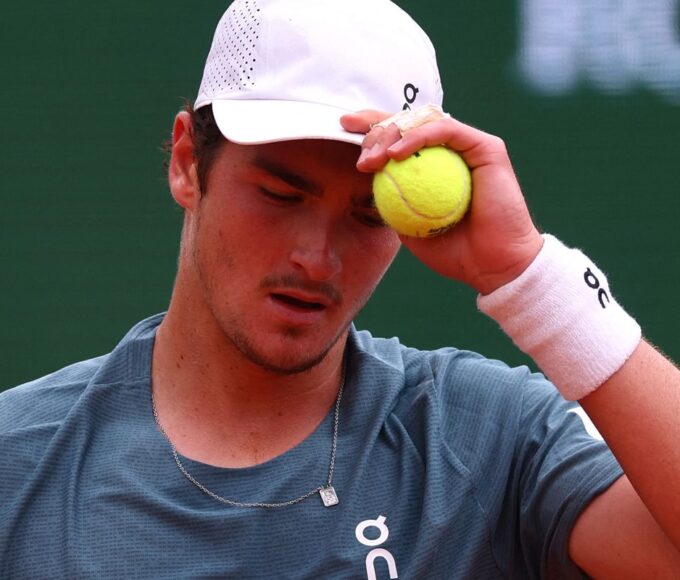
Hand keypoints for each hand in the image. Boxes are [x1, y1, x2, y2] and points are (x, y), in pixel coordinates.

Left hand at [340, 111, 543, 294]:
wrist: (493, 266)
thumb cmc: (455, 252)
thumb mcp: (408, 227)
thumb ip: (391, 200)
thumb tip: (363, 179)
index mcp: (433, 165)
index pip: (399, 137)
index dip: (372, 127)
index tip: (344, 127)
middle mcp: (451, 151)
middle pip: (408, 122)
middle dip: (376, 129)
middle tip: (359, 154)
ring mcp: (469, 146)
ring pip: (423, 122)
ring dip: (392, 134)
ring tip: (372, 158)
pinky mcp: (485, 147)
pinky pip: (446, 131)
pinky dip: (418, 137)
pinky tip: (396, 154)